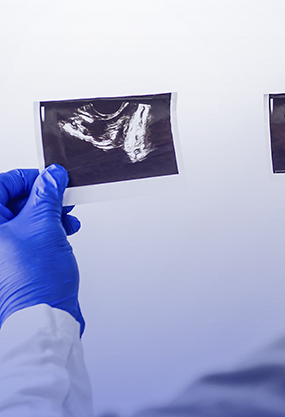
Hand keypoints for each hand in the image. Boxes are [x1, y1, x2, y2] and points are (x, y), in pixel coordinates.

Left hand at [0, 165, 83, 333]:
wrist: (42, 317)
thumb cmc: (33, 282)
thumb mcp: (45, 225)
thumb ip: (47, 195)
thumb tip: (52, 176)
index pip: (2, 184)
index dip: (29, 178)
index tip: (51, 178)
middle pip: (12, 202)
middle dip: (42, 198)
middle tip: (61, 198)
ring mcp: (2, 251)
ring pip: (24, 219)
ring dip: (49, 215)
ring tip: (67, 219)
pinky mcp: (13, 262)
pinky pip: (29, 236)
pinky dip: (48, 231)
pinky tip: (64, 233)